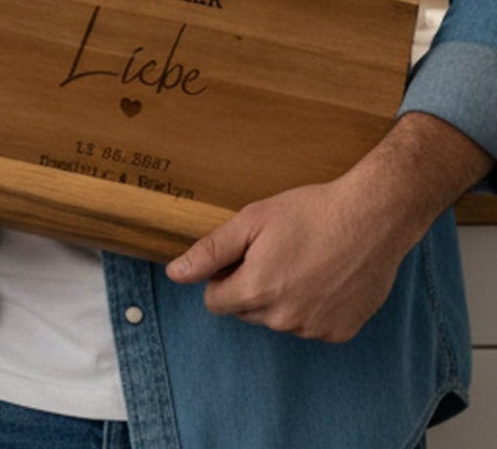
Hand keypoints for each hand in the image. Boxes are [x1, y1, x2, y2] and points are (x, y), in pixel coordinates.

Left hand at [166, 111, 491, 341]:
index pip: (215, 302)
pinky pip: (309, 325)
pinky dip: (310, 306)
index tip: (241, 254)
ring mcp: (314, 330)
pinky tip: (323, 276)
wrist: (371, 219)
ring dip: (280, 297)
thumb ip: (210, 251)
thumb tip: (174, 275)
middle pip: (245, 311)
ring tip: (301, 261)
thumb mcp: (251, 221)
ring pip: (277, 319)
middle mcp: (284, 320)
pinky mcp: (341, 332)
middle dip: (249, 286)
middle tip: (272, 252)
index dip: (221, 276)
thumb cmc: (308, 213)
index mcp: (256, 292)